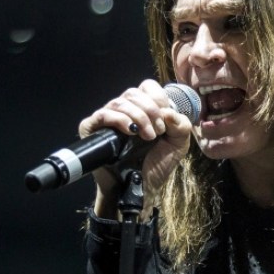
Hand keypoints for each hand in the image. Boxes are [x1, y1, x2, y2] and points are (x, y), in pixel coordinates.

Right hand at [79, 79, 193, 215]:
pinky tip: (130, 132)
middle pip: (134, 92)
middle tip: (158, 132)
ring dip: (139, 117)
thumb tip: (167, 111)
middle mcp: (124, 110)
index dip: (159, 98)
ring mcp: (107, 119)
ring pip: (120, 102)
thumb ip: (181, 124)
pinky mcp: (92, 129)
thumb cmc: (157, 164)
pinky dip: (119, 120)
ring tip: (149, 137)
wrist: (141, 187)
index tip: (165, 120)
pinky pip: (102, 115)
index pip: (148, 86)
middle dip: (151, 111)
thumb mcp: (179, 143)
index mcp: (143, 108)